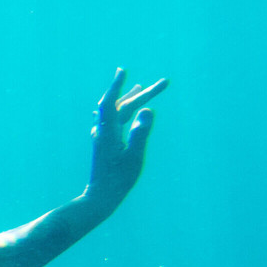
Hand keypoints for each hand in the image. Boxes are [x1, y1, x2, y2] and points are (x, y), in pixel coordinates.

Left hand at [85, 69, 167, 206]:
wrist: (101, 196)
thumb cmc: (118, 179)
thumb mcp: (134, 156)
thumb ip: (141, 132)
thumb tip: (148, 110)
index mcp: (108, 132)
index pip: (111, 102)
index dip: (117, 85)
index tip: (122, 70)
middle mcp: (103, 131)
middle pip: (120, 106)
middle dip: (142, 94)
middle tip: (164, 83)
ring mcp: (103, 138)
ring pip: (116, 113)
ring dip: (130, 100)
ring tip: (141, 88)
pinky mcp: (105, 145)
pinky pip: (113, 122)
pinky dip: (121, 112)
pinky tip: (121, 113)